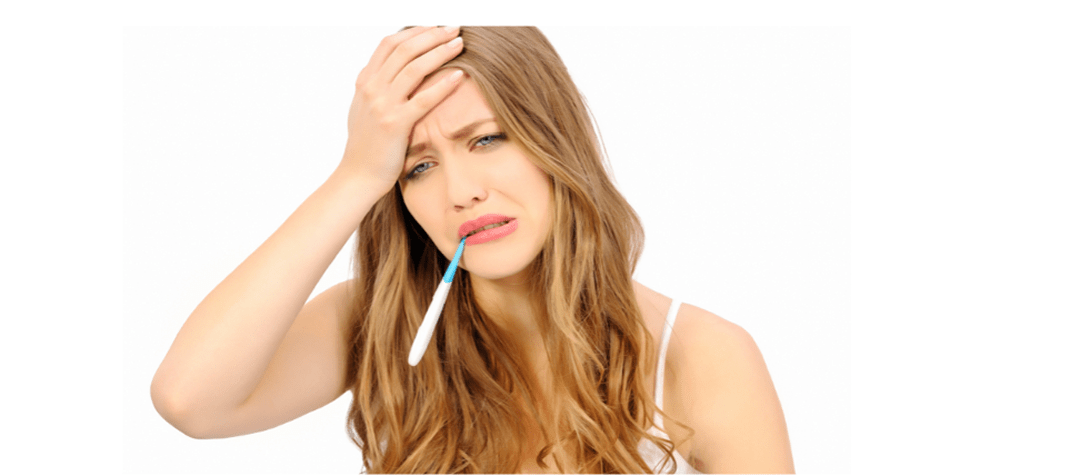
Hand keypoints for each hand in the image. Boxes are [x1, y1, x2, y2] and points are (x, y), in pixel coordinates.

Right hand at [338, 26, 464, 193]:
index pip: (390, 44)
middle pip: (404, 49)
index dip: (415, 32)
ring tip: (459, 44)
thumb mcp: (363, 110)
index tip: (435, 27)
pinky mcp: (395, 124)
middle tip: (453, 29)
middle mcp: (371, 88)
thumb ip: (374, 89)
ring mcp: (382, 105)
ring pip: (414, 67)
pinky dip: (442, 84)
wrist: (357, 176)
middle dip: (432, 35)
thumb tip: (386, 72)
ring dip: (440, 52)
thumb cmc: (365, 146)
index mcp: (365, 82)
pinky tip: (459, 75)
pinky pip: (423, 99)